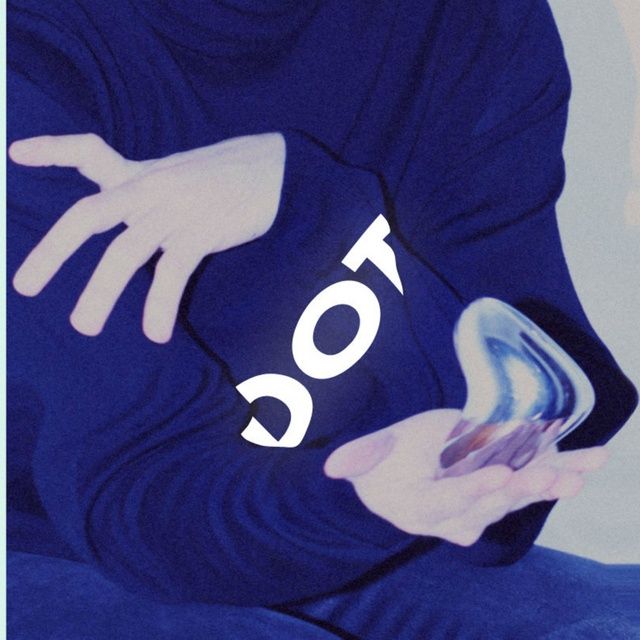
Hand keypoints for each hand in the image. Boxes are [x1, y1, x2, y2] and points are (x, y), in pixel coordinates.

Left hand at [9, 132, 285, 342]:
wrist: (277, 168)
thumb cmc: (227, 177)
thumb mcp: (180, 174)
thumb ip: (148, 187)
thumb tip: (127, 209)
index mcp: (142, 175)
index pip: (90, 153)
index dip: (52, 150)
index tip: (16, 155)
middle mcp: (150, 190)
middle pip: (88, 216)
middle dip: (53, 252)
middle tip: (24, 288)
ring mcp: (174, 210)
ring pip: (125, 253)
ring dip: (100, 293)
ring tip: (84, 327)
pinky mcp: (202, 231)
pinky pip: (173, 272)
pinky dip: (161, 304)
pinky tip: (155, 333)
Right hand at [325, 409, 607, 545]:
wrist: (405, 478)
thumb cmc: (389, 462)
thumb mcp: (370, 453)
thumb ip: (359, 456)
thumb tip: (332, 467)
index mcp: (421, 506)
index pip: (447, 503)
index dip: (471, 492)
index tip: (497, 477)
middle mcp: (458, 512)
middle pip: (491, 503)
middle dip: (523, 489)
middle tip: (552, 475)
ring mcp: (485, 500)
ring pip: (519, 495)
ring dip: (549, 483)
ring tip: (578, 471)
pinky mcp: (505, 483)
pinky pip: (535, 480)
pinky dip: (564, 469)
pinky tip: (592, 459)